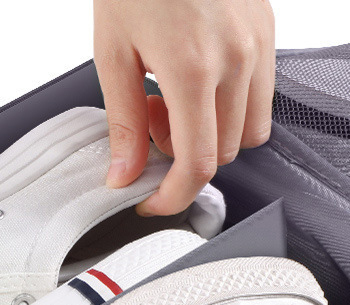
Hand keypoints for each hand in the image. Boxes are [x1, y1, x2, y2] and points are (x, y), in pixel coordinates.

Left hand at [94, 0, 274, 214]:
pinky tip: (195, 80)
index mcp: (193, 68)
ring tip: (171, 99)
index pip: (198, 164)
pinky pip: (258, 95)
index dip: (174, 196)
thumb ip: (122, 122)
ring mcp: (258, 42)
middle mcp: (237, 58)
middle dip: (182, 156)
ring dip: (209, 134)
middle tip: (149, 123)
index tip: (152, 201)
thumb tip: (123, 174)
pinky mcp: (267, 29)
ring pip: (248, 130)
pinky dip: (227, 106)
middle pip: (223, 153)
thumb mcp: (112, 53)